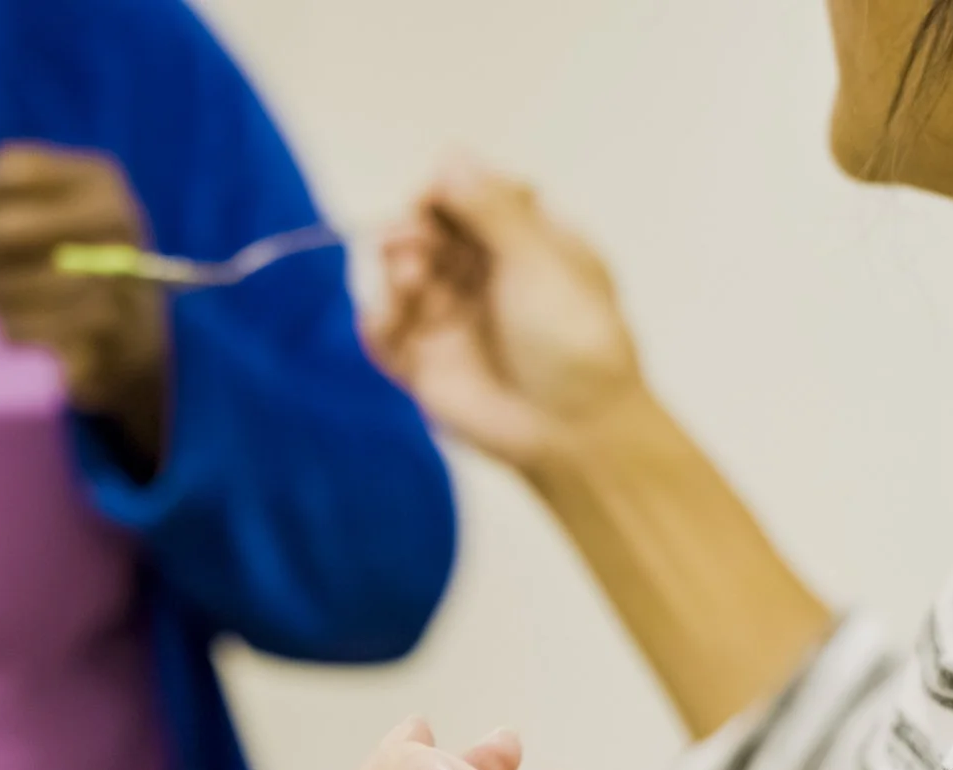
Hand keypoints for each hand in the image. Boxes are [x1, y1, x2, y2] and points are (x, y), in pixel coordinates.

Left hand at [0, 146, 170, 465]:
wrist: (138, 344)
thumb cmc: (77, 268)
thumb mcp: (43, 220)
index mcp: (99, 180)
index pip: (6, 170)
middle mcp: (114, 220)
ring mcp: (115, 279)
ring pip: (4, 286)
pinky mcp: (103, 337)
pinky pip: (21, 331)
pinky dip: (8, 332)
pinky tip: (15, 329)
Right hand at [365, 160, 645, 470]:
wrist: (573, 430)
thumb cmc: (574, 340)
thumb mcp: (540, 260)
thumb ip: (492, 209)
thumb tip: (449, 156)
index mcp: (524, 245)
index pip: (471, 199)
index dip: (447, 193)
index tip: (435, 198)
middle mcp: (484, 278)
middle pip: (430, 233)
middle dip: (415, 229)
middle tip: (413, 240)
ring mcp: (452, 321)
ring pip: (402, 278)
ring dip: (395, 269)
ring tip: (408, 277)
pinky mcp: (426, 365)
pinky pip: (386, 334)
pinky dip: (379, 321)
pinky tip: (386, 318)